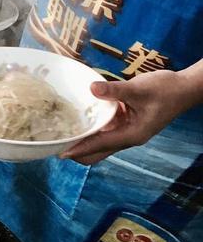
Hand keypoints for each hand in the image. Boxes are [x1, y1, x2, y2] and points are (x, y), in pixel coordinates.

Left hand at [61, 67, 202, 164]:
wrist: (185, 88)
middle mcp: (127, 138)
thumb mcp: (139, 88)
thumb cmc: (166, 89)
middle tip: (57, 144)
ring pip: (100, 143)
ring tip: (62, 134)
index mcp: (131, 135)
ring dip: (84, 141)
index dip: (79, 149)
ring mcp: (127, 132)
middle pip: (97, 153)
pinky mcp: (127, 124)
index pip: (99, 146)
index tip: (60, 152)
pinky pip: (106, 131)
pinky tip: (80, 120)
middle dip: (78, 151)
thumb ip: (115, 90)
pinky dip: (93, 129)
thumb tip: (92, 88)